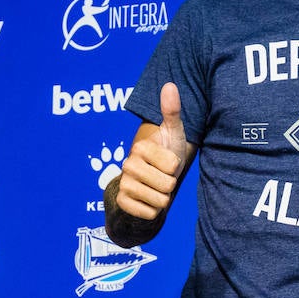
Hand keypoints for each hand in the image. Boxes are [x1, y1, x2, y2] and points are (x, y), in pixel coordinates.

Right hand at [115, 83, 188, 221]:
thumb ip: (171, 111)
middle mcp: (127, 164)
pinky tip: (149, 200)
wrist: (149, 180)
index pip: (173, 165)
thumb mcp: (173, 132)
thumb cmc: (166, 153)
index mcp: (140, 147)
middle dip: (170, 184)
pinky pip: (151, 213)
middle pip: (168, 185)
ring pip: (161, 201)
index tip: (167, 161)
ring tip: (157, 187)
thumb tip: (169, 85)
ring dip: (164, 197)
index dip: (175, 166)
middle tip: (162, 176)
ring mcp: (123, 184)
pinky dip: (155, 210)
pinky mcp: (123, 203)